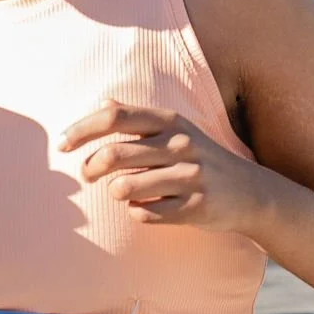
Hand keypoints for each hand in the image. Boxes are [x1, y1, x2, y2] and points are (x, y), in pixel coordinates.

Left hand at [62, 98, 267, 230]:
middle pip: (114, 153)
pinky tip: (145, 208)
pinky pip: (147, 213)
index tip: (61, 144)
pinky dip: (137, 212)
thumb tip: (103, 100)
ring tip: (121, 192)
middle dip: (91, 167)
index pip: (114, 116)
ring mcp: (190, 177)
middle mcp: (181, 144)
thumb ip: (138, 117)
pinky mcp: (197, 207)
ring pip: (126, 187)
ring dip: (115, 192)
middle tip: (88, 175)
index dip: (81, 129)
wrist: (251, 193)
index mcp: (170, 121)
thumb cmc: (201, 158)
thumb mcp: (177, 129)